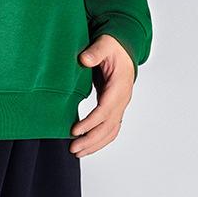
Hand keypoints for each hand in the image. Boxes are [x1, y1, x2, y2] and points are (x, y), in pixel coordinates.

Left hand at [69, 34, 134, 156]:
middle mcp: (122, 99)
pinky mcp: (115, 108)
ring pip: (111, 131)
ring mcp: (120, 105)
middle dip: (91, 139)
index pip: (106, 109)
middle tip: (73, 148)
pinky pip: (110, 129)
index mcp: (120, 86)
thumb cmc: (113, 46)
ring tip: (77, 152)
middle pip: (109, 126)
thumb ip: (95, 52)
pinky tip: (87, 147)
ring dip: (95, 144)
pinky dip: (100, 140)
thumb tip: (84, 59)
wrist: (124, 49)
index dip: (91, 122)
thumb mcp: (105, 44)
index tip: (75, 130)